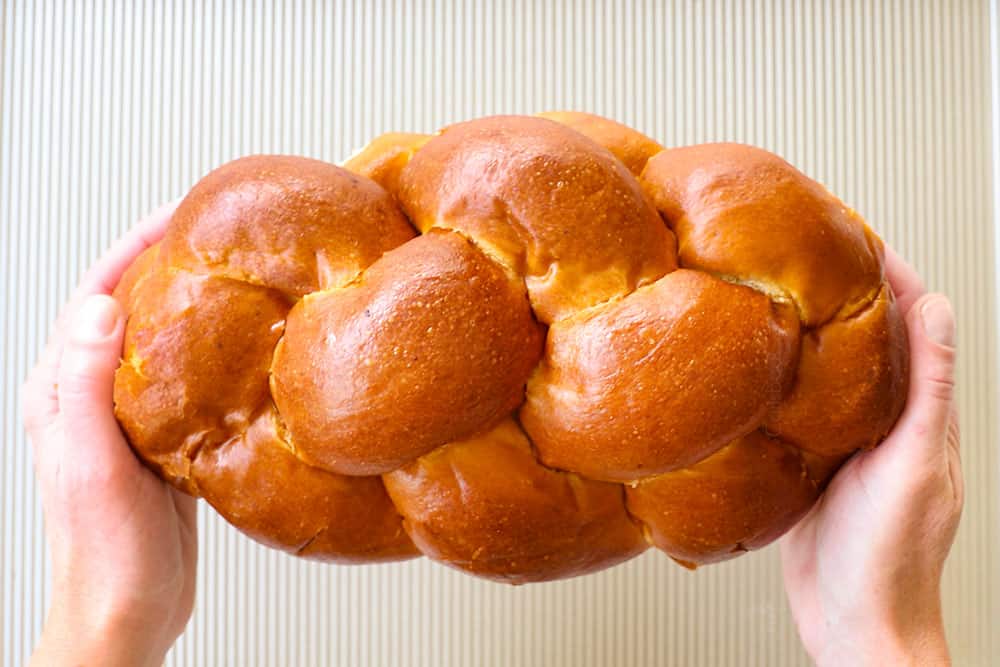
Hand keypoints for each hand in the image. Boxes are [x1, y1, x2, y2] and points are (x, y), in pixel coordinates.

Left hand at [22, 203, 196, 666]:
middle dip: (166, 265)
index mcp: (62, 392)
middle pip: (130, 309)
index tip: (176, 216)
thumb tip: (101, 305)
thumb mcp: (90, 461)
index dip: (133, 249)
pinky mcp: (160, 441)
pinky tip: (240, 349)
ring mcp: (127, 418)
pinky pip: (184, 382)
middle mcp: (90, 396)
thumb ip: (87, 383)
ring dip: (192, 305)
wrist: (127, 610)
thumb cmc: (102, 550)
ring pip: (161, 342)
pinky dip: (210, 355)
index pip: (95, 297)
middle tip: (213, 234)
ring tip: (232, 276)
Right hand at [780, 246, 961, 665]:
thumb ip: (928, 389)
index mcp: (925, 417)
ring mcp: (852, 445)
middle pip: (874, 340)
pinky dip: (790, 377)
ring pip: (837, 372)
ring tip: (783, 294)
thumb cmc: (887, 558)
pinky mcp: (817, 465)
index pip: (916, 326)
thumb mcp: (913, 463)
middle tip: (812, 253)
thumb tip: (936, 310)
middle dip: (849, 293)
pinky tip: (762, 368)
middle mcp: (891, 424)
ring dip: (816, 331)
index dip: (893, 276)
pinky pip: (806, 408)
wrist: (851, 620)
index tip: (860, 237)